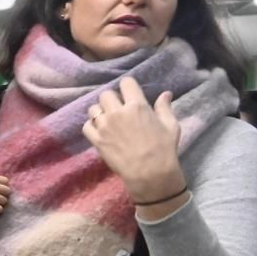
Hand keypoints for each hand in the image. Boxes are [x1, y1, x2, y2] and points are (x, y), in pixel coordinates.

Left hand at [83, 77, 185, 207]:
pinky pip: (86, 126)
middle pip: (106, 94)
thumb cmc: (163, 148)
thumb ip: (164, 107)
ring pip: (93, 109)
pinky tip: (100, 131)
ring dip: (100, 111)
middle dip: (112, 99)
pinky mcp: (96, 140)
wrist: (149, 172)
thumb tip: (165, 94)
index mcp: (137, 106)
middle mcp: (117, 112)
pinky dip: (91, 126)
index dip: (127, 86)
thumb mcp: (170, 125)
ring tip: (108, 120)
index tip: (129, 93)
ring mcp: (104, 126)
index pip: (126, 83)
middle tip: (118, 108)